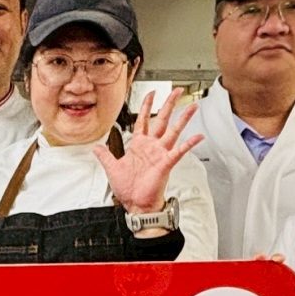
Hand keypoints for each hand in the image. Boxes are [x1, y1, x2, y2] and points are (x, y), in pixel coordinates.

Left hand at [101, 91, 202, 215]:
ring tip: (192, 107)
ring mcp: (160, 154)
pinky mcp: (166, 163)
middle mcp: (151, 147)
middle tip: (176, 91)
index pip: (143, 120)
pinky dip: (189, 144)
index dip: (146, 106)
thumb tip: (96, 147)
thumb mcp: (112, 168)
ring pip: (174, 131)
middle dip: (168, 104)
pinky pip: (179, 151)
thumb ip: (105, 155)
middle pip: (162, 120)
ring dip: (183, 119)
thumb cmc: (128, 189)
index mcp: (139, 145)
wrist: (136, 204)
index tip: (151, 93)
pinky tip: (198, 136)